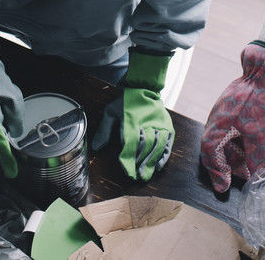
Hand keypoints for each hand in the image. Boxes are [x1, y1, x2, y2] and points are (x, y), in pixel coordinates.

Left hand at [91, 50, 172, 180]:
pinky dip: (164, 155)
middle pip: (145, 147)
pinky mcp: (167, 125)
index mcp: (131, 120)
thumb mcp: (111, 112)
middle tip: (138, 177)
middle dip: (141, 164)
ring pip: (157, 146)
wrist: (144, 86)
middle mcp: (146, 122)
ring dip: (152, 162)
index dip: (129, 159)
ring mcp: (158, 124)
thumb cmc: (126, 102)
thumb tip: (96, 147)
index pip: (130, 143)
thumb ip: (104, 130)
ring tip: (148, 174)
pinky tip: (159, 166)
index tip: (128, 172)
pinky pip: (167, 143)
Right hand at [199, 42, 264, 191]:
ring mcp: (222, 113)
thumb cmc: (260, 101)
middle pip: (212, 149)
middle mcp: (215, 120)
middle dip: (222, 166)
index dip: (216, 173)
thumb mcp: (261, 135)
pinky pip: (229, 130)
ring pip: (221, 140)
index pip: (209, 156)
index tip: (224, 188)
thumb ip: (256, 159)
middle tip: (231, 181)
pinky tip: (248, 148)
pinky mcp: (231, 108)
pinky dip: (236, 143)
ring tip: (244, 167)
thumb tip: (255, 178)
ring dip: (230, 155)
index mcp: (216, 127)